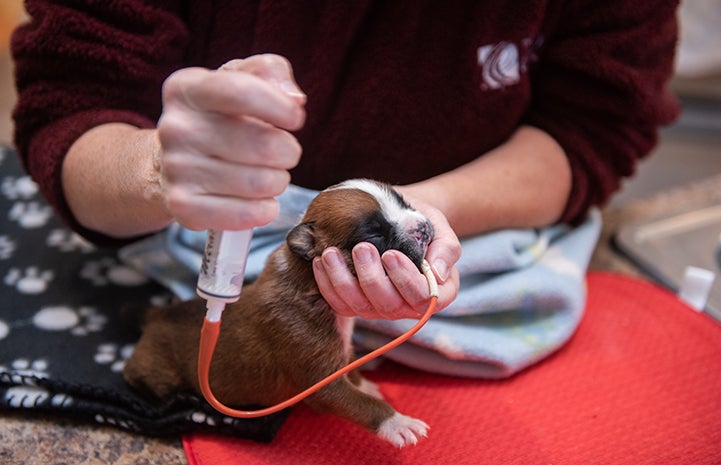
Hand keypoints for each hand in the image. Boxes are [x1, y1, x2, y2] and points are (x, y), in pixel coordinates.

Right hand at [157, 54, 306, 230]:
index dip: (281, 107)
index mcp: (187, 89)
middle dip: (287, 151)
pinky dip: (264, 210)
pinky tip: (259, 201)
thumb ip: (270, 71)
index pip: (242, 92)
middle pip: (264, 145)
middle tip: (282, 152)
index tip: (295, 118)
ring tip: (267, 175)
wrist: (167, 163)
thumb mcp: (238, 80)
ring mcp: (177, 169)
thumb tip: (293, 98)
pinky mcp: (183, 206)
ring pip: (261, 182)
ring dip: (278, 181)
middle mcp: (176, 128)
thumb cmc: (217, 118)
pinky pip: (247, 214)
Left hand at [312, 194, 460, 319]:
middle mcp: (406, 306)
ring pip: (359, 306)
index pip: (423, 298)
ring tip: (331, 253)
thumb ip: (446, 248)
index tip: (391, 254)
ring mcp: (378, 307)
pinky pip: (339, 303)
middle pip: (388, 305)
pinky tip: (320, 260)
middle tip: (362, 248)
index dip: (406, 280)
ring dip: (342, 281)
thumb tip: (437, 273)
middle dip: (371, 278)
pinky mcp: (355, 302)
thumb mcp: (440, 227)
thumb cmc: (421, 222)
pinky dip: (326, 284)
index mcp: (435, 292)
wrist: (396, 216)